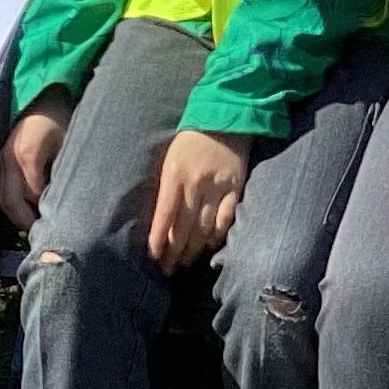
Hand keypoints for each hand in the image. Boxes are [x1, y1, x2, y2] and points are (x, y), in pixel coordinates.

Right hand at [0, 95, 69, 230]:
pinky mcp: (4, 156)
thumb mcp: (70, 145)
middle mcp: (9, 158)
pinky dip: (17, 202)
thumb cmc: (65, 116)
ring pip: (4, 198)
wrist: (49, 90)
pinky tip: (32, 207)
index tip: (59, 227)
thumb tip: (63, 204)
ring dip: (18, 214)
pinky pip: (6, 186)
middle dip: (26, 222)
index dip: (44, 215)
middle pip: (10, 203)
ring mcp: (4, 157)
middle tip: (44, 234)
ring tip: (38, 224)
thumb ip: (63, 174)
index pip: (32, 197)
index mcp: (27, 155)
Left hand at [148, 128, 249, 270]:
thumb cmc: (191, 142)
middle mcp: (196, 183)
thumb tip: (160, 223)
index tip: (153, 257)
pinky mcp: (235, 188)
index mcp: (175, 174)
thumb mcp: (171, 160)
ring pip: (204, 228)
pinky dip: (216, 236)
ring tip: (184, 261)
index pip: (164, 215)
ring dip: (193, 249)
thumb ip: (166, 189)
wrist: (226, 120)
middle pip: (183, 227)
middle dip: (173, 252)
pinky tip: (208, 246)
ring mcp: (218, 186)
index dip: (158, 239)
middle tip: (167, 268)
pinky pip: (226, 219)